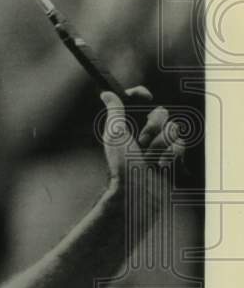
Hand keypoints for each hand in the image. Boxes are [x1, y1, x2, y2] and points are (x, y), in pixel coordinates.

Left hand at [100, 86, 184, 203]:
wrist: (138, 194)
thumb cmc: (122, 166)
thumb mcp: (115, 135)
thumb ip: (114, 111)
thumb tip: (106, 93)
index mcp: (128, 125)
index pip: (138, 100)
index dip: (141, 94)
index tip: (146, 96)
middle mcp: (144, 133)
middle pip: (162, 113)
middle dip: (154, 128)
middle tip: (142, 143)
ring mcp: (160, 145)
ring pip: (174, 130)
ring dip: (162, 146)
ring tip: (150, 159)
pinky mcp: (172, 158)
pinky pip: (181, 146)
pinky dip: (172, 156)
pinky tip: (161, 166)